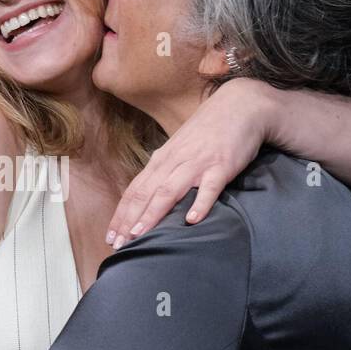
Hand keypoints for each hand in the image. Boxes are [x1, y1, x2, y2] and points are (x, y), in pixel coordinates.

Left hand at [106, 78, 273, 247]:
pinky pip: (209, 187)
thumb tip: (149, 198)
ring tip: (140, 235)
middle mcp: (174, 162)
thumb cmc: (208, 132)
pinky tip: (192, 220)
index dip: (121, 215)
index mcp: (162, 160)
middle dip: (129, 220)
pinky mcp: (221, 166)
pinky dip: (200, 203)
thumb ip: (165, 172)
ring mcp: (197, 163)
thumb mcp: (179, 150)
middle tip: (117, 244)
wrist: (240, 106)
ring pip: (169, 191)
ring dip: (152, 214)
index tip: (110, 237)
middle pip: (145, 194)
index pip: (134, 191)